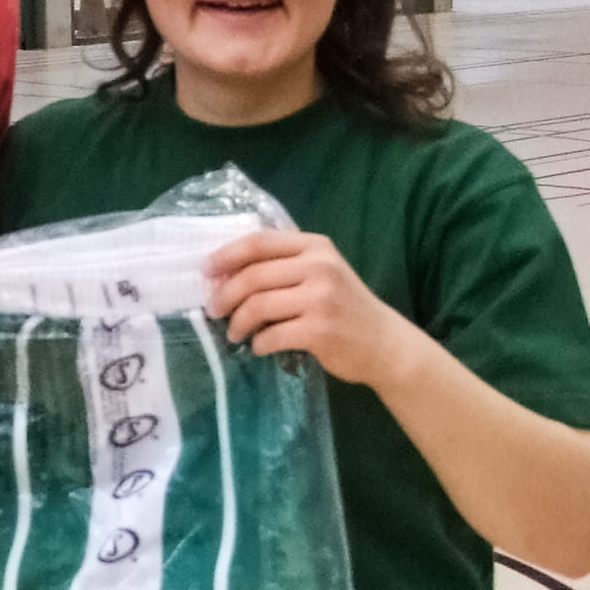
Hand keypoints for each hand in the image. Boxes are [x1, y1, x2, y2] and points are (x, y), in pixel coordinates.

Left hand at [207, 229, 422, 387]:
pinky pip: (271, 335)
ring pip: (257, 306)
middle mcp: (319, 266)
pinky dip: (258, 343)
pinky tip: (260, 347)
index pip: (258, 242)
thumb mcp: (322, 273)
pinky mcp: (319, 330)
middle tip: (215, 311)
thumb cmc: (345, 308)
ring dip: (238, 323)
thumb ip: (285, 265)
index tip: (205, 272)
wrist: (384, 343)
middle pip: (252, 276)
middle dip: (225, 295)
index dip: (225, 256)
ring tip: (235, 334)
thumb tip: (226, 273)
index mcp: (315, 246)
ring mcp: (320, 298)